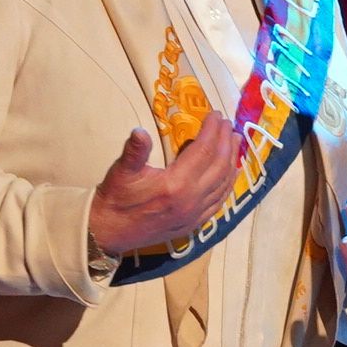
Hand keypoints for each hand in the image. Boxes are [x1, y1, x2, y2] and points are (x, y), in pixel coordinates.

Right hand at [88, 111, 245, 257]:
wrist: (110, 232)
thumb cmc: (116, 198)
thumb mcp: (122, 171)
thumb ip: (134, 151)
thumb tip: (139, 131)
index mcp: (176, 185)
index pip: (204, 151)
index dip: (212, 130)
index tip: (215, 114)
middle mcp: (192, 200)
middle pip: (219, 165)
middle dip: (226, 142)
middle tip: (229, 124)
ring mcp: (196, 214)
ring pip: (224, 183)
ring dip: (232, 160)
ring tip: (235, 141)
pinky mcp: (195, 223)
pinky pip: (220, 201)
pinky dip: (228, 183)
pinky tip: (231, 173)